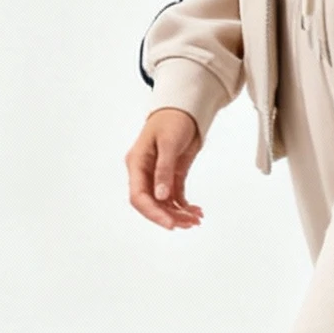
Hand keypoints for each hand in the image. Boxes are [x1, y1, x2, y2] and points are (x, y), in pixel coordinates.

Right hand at [126, 108, 203, 231]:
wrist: (184, 109)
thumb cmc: (172, 120)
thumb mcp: (168, 143)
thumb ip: (164, 170)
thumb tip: (161, 196)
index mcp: (137, 164)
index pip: (139, 196)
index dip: (153, 213)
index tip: (170, 224)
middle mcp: (145, 172)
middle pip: (151, 203)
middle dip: (168, 216)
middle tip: (189, 224)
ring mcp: (158, 175)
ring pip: (164, 203)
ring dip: (178, 213)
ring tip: (196, 219)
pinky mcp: (171, 175)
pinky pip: (175, 196)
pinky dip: (184, 206)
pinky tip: (196, 211)